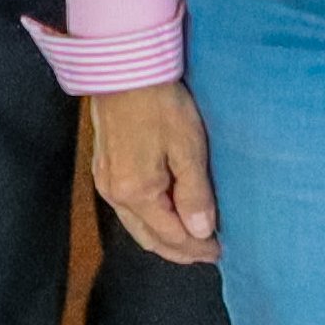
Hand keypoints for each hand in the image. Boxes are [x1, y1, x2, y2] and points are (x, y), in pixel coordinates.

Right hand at [87, 82, 218, 264]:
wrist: (125, 71)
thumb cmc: (160, 105)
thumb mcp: (188, 149)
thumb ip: (195, 194)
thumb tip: (201, 232)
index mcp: (136, 193)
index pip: (171, 236)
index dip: (197, 248)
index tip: (220, 252)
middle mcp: (115, 195)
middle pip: (150, 238)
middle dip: (180, 250)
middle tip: (207, 253)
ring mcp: (105, 183)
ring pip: (136, 227)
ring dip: (164, 238)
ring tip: (191, 240)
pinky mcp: (103, 169)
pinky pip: (128, 210)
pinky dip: (150, 220)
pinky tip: (166, 215)